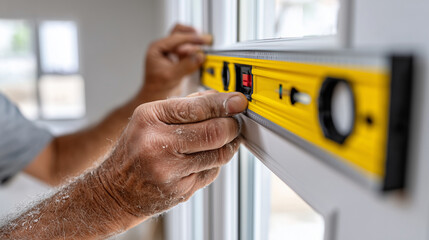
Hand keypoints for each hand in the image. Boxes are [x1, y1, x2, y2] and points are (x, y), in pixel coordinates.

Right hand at [96, 91, 246, 223]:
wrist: (115, 191)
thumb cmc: (133, 151)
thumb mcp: (149, 120)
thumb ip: (185, 107)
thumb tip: (220, 100)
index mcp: (150, 118)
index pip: (198, 108)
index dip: (225, 104)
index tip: (239, 101)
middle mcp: (158, 144)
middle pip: (214, 132)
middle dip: (232, 126)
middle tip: (234, 122)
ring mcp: (169, 170)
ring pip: (219, 154)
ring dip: (228, 145)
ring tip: (223, 139)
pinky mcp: (181, 190)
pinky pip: (212, 171)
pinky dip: (215, 162)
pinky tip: (202, 159)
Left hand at [141, 24, 211, 100]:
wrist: (155, 97)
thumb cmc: (157, 88)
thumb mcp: (171, 76)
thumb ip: (185, 66)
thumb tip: (199, 56)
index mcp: (157, 48)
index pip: (176, 38)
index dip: (191, 38)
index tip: (203, 41)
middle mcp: (164, 48)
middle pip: (180, 33)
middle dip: (193, 36)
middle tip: (207, 40)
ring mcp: (171, 53)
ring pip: (185, 41)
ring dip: (195, 44)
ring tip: (206, 49)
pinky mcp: (179, 59)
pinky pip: (189, 51)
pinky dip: (196, 52)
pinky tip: (202, 57)